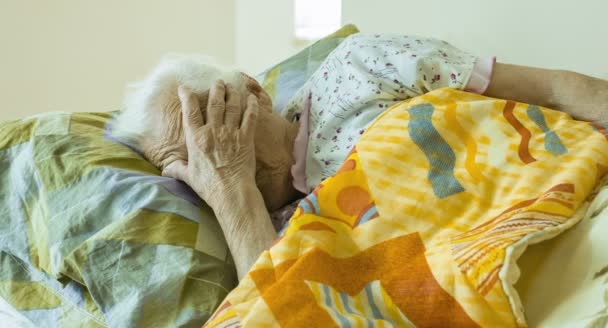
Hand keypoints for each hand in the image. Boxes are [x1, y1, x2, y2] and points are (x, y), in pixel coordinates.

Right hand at [163, 80, 258, 209]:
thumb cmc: (209, 186)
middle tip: (218, 82)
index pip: (190, 111)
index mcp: (196, 138)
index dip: (188, 96)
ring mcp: (230, 133)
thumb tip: (165, 169)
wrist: (231, 192)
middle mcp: (213, 131)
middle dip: (216, 89)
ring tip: (233, 87)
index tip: (186, 88)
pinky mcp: (246, 138)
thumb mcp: (189, 176)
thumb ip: (177, 169)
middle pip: (214, 103)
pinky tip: (252, 98)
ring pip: (232, 106)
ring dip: (232, 94)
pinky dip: (251, 106)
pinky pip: (250, 116)